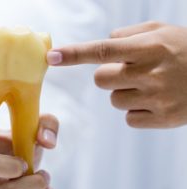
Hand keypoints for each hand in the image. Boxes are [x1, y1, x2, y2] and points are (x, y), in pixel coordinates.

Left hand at [47, 21, 186, 127]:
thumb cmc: (186, 50)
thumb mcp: (161, 31)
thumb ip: (129, 34)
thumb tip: (106, 40)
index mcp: (148, 48)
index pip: (102, 51)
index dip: (74, 54)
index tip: (52, 56)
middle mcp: (150, 73)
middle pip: (101, 80)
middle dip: (108, 75)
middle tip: (130, 71)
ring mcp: (157, 99)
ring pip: (114, 100)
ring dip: (124, 93)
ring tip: (148, 85)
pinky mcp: (163, 119)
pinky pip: (129, 118)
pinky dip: (137, 110)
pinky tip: (155, 100)